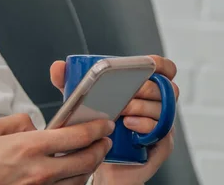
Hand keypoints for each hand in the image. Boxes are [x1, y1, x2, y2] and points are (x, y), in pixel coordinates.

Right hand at [0, 113, 114, 184]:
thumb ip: (16, 122)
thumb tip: (33, 124)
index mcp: (28, 147)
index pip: (75, 136)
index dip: (95, 128)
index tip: (103, 124)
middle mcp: (39, 171)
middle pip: (86, 160)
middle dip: (100, 148)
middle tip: (104, 140)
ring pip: (80, 179)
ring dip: (90, 166)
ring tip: (91, 156)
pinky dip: (74, 182)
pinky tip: (72, 174)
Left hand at [50, 55, 179, 184]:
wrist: (97, 160)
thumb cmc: (95, 127)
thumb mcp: (81, 101)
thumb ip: (69, 82)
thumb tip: (58, 67)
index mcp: (144, 90)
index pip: (165, 71)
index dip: (162, 65)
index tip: (150, 64)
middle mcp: (156, 106)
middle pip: (165, 89)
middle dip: (145, 88)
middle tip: (125, 93)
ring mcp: (161, 125)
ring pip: (162, 109)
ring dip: (141, 106)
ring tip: (122, 110)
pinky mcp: (160, 145)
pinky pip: (161, 132)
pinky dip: (145, 125)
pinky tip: (128, 125)